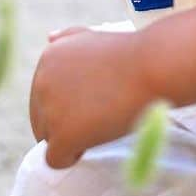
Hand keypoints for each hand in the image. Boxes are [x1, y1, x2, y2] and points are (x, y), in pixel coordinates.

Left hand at [30, 25, 151, 168]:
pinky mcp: (63, 134)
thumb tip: (49, 37)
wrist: (154, 68)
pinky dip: (72, 158)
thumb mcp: (94, 36)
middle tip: (102, 115)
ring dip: (72, 138)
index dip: (70, 104)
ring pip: (48, 139)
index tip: (97, 99)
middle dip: (68, 122)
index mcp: (47, 58)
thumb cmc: (132, 54)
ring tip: (101, 125)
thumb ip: (69, 38)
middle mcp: (41, 81)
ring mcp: (50, 109)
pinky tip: (92, 144)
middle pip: (42, 119)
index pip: (44, 95)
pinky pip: (55, 160)